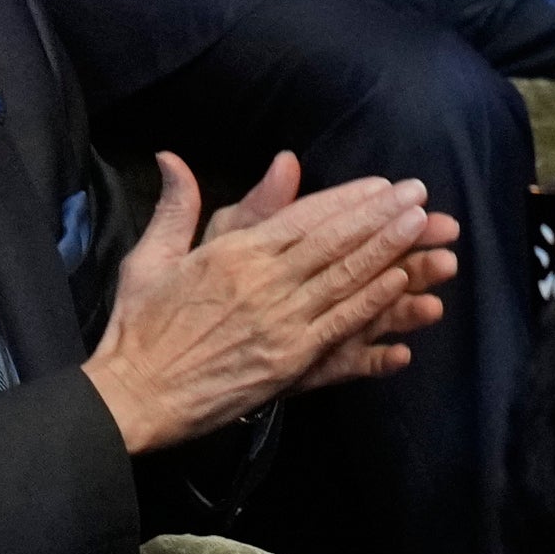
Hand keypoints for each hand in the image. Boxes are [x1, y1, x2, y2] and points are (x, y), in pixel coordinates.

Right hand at [83, 154, 454, 455]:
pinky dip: (373, 301)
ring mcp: (280, 322)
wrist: (131, 396)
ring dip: (389, 249)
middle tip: (420, 192)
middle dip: (381, 215)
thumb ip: (177, 207)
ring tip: (424, 224)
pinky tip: (402, 282)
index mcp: (231, 254)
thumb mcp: (149, 258)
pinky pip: (341, 323)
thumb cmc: (137, 328)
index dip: (347, 200)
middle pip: (334, 241)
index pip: (302, 218)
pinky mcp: (290, 359)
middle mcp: (262, 282)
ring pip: (345, 278)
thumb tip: (172, 157)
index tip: (382, 184)